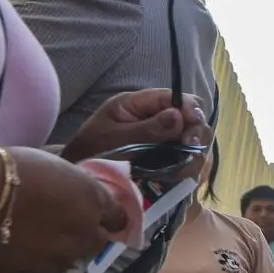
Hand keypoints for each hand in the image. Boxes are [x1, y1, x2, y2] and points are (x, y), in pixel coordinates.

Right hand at [0, 149, 125, 272]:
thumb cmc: (13, 169)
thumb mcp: (56, 167)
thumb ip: (76, 187)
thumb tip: (80, 193)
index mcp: (94, 203)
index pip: (117, 218)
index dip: (109, 217)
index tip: (102, 216)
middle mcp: (83, 236)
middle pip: (96, 243)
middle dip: (85, 236)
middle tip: (63, 227)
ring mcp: (56, 260)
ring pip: (67, 261)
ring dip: (59, 252)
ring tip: (36, 239)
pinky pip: (36, 272)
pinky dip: (30, 263)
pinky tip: (15, 249)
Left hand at [61, 90, 206, 163]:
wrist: (77, 172)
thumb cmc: (89, 151)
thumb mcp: (112, 138)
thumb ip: (146, 129)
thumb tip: (178, 116)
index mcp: (140, 103)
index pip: (177, 97)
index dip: (190, 109)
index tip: (191, 126)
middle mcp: (157, 117)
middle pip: (194, 117)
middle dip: (196, 133)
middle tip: (189, 147)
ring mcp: (164, 137)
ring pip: (195, 139)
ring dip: (194, 154)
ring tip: (182, 168)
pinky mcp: (168, 155)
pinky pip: (189, 158)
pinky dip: (189, 167)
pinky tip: (178, 175)